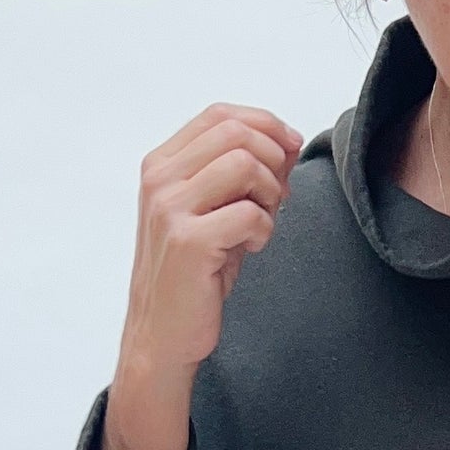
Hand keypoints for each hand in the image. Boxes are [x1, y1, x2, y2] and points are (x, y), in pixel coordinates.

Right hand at [123, 103, 301, 374]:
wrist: (163, 334)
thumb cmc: (193, 275)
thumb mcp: (215, 212)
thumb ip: (244, 174)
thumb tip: (286, 142)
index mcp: (161, 166)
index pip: (218, 115)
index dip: (265, 123)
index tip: (289, 148)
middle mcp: (160, 181)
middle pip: (235, 133)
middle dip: (273, 158)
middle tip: (277, 196)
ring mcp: (170, 209)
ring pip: (244, 164)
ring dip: (270, 192)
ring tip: (262, 222)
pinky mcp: (189, 241)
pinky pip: (249, 213)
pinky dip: (264, 229)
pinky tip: (252, 247)